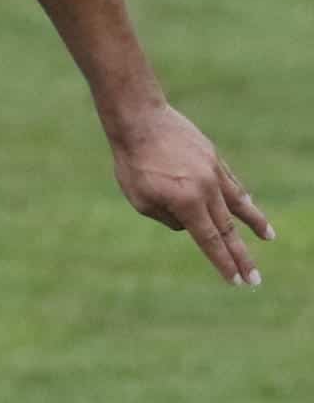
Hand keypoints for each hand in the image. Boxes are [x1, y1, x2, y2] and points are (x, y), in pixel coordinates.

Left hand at [108, 103, 272, 285]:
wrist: (140, 121)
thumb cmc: (133, 163)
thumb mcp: (141, 200)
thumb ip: (168, 218)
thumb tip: (190, 225)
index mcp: (187, 204)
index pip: (210, 241)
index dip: (224, 263)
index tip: (237, 281)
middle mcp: (206, 190)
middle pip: (228, 229)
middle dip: (241, 256)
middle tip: (255, 278)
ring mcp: (213, 172)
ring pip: (239, 203)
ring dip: (255, 222)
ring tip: (269, 237)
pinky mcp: (213, 156)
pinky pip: (231, 182)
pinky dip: (240, 195)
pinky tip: (248, 203)